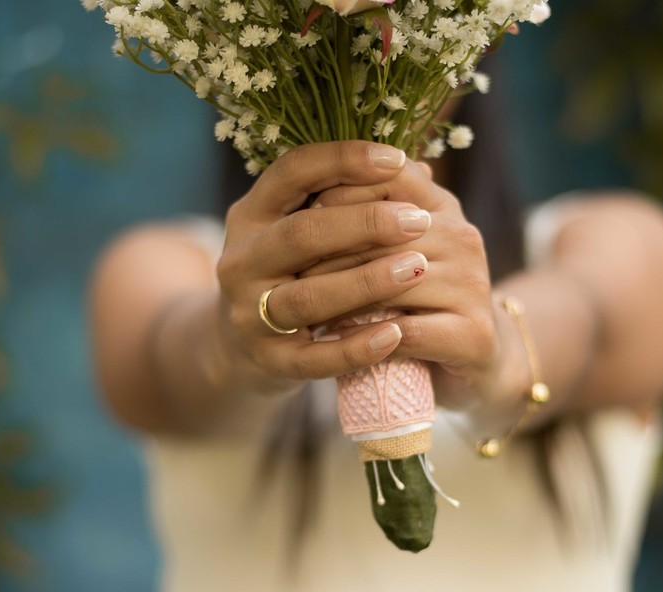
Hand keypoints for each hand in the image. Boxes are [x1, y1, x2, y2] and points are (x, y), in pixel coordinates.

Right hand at [214, 141, 438, 392]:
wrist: (246, 349)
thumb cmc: (294, 274)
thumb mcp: (303, 230)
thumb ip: (348, 199)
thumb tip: (420, 170)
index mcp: (251, 215)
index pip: (291, 172)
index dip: (342, 159)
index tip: (395, 159)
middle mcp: (242, 261)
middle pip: (301, 234)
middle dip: (364, 223)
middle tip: (420, 220)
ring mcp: (250, 314)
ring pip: (308, 297)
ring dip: (366, 282)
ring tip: (417, 269)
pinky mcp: (270, 361)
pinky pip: (315, 358)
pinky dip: (356, 347)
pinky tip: (397, 334)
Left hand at [301, 161, 526, 412]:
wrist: (476, 356)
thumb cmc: (420, 299)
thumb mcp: (394, 252)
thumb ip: (364, 220)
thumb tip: (309, 190)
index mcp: (441, 206)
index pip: (386, 178)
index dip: (337, 195)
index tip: (298, 218)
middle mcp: (463, 237)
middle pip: (382, 233)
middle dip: (329, 253)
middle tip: (287, 270)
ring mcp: (472, 285)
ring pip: (390, 282)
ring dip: (340, 297)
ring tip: (302, 308)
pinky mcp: (472, 335)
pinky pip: (406, 332)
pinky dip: (364, 337)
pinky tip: (334, 341)